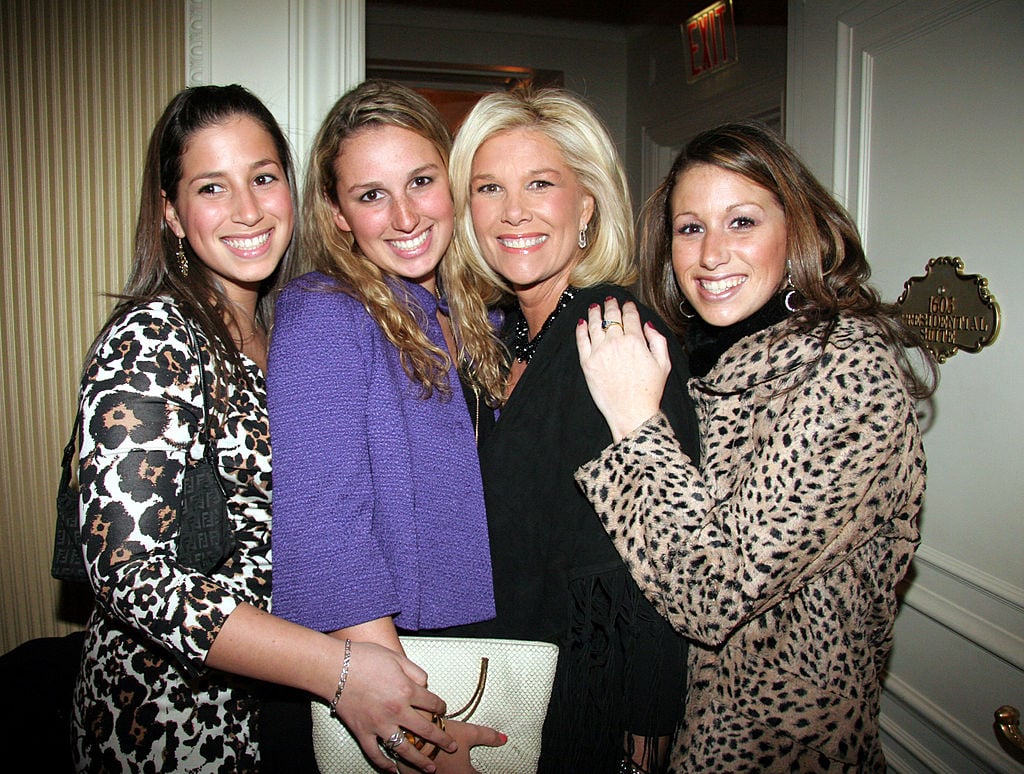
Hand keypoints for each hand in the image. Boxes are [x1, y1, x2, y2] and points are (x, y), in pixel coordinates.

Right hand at [337, 642, 455, 772]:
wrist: (334, 668)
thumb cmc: (365, 658)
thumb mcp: (396, 657)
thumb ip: (415, 671)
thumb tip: (425, 684)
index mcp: (407, 690)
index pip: (432, 703)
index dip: (441, 707)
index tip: (442, 710)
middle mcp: (397, 711)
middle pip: (426, 731)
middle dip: (442, 740)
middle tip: (451, 747)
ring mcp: (379, 724)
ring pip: (404, 749)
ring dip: (420, 760)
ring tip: (430, 768)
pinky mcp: (363, 732)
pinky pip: (375, 754)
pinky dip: (384, 765)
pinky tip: (394, 771)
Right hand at [398, 720, 506, 773]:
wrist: (414, 733)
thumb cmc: (442, 734)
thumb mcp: (469, 733)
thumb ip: (488, 737)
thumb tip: (503, 739)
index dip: (479, 773)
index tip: (479, 771)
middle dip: (463, 771)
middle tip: (461, 763)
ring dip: (446, 771)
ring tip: (446, 763)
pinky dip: (429, 770)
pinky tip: (431, 763)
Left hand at [576, 298, 669, 441]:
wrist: (631, 412)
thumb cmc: (650, 391)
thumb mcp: (664, 364)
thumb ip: (658, 340)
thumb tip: (648, 325)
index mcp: (636, 341)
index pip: (630, 316)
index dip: (628, 307)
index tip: (627, 304)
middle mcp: (616, 343)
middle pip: (611, 316)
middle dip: (611, 305)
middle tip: (609, 299)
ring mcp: (600, 352)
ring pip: (594, 324)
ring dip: (594, 312)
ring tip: (594, 307)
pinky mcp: (587, 363)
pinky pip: (581, 340)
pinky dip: (581, 329)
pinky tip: (582, 322)